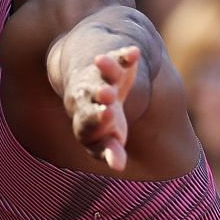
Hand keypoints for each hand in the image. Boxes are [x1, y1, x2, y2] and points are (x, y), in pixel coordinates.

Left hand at [63, 46, 140, 169]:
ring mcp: (100, 78)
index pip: (87, 121)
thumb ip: (110, 151)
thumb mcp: (106, 139)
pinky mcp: (115, 63)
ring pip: (101, 73)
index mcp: (85, 120)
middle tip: (107, 93)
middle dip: (98, 94)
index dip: (96, 118)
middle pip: (90, 94)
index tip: (108, 115)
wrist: (95, 90)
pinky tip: (134, 52)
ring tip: (103, 61)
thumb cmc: (103, 125)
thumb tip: (118, 167)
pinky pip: (118, 57)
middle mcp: (89, 97)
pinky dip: (125, 55)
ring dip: (106, 69)